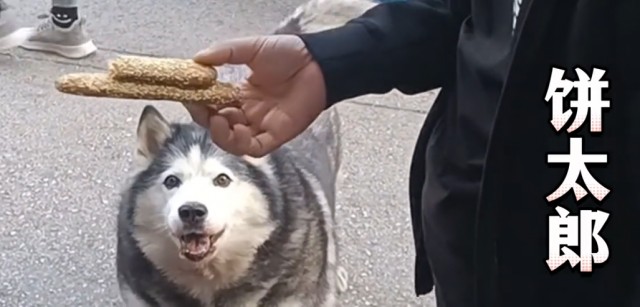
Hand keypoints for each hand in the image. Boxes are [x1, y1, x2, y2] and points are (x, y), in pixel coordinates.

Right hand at [185, 35, 326, 156]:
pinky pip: (253, 147)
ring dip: (220, 134)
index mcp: (242, 94)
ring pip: (233, 141)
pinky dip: (240, 143)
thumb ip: (225, 53)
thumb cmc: (289, 55)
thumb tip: (197, 59)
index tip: (189, 96)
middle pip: (219, 125)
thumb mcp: (252, 48)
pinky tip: (235, 129)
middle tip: (200, 109)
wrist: (318, 64)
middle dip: (206, 119)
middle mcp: (250, 112)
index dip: (200, 103)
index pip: (214, 104)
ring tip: (217, 120)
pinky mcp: (276, 136)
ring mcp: (262, 125)